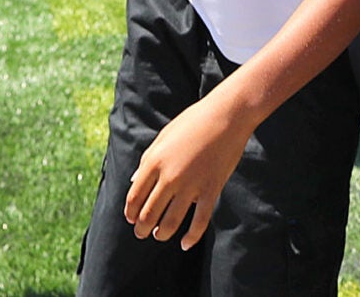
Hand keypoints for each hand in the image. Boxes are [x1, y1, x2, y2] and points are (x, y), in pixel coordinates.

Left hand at [124, 88, 252, 247]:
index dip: (131, 212)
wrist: (228, 115)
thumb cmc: (194, 121)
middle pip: (149, 213)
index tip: (131, 219)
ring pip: (170, 222)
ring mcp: (191, 185)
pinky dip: (191, 237)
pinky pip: (199, 222)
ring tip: (160, 235)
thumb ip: (147, 160)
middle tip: (142, 233)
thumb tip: (132, 181)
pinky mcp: (211, 190)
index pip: (135, 197)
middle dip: (142, 228)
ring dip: (162, 233)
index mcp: (154, 161)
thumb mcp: (164, 136)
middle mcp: (169, 176)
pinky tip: (185, 244)